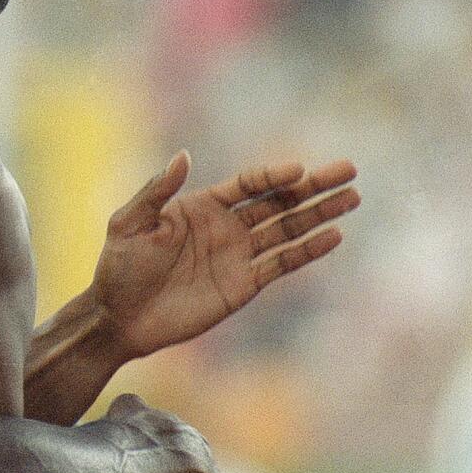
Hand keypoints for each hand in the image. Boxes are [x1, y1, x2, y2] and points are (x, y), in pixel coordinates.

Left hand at [92, 153, 358, 358]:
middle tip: (349, 170)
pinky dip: (307, 251)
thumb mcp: (129, 223)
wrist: (119, 318)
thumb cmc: (118, 267)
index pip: (248, 184)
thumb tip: (184, 155)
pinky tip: (333, 236)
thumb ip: (156, 190)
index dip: (274, 176)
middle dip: (313, 187)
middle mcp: (226, 227)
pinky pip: (282, 264)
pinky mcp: (244, 286)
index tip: (299, 170)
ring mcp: (238, 256)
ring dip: (319, 214)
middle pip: (278, 201)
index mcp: (201, 206)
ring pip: (287, 229)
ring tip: (353, 197)